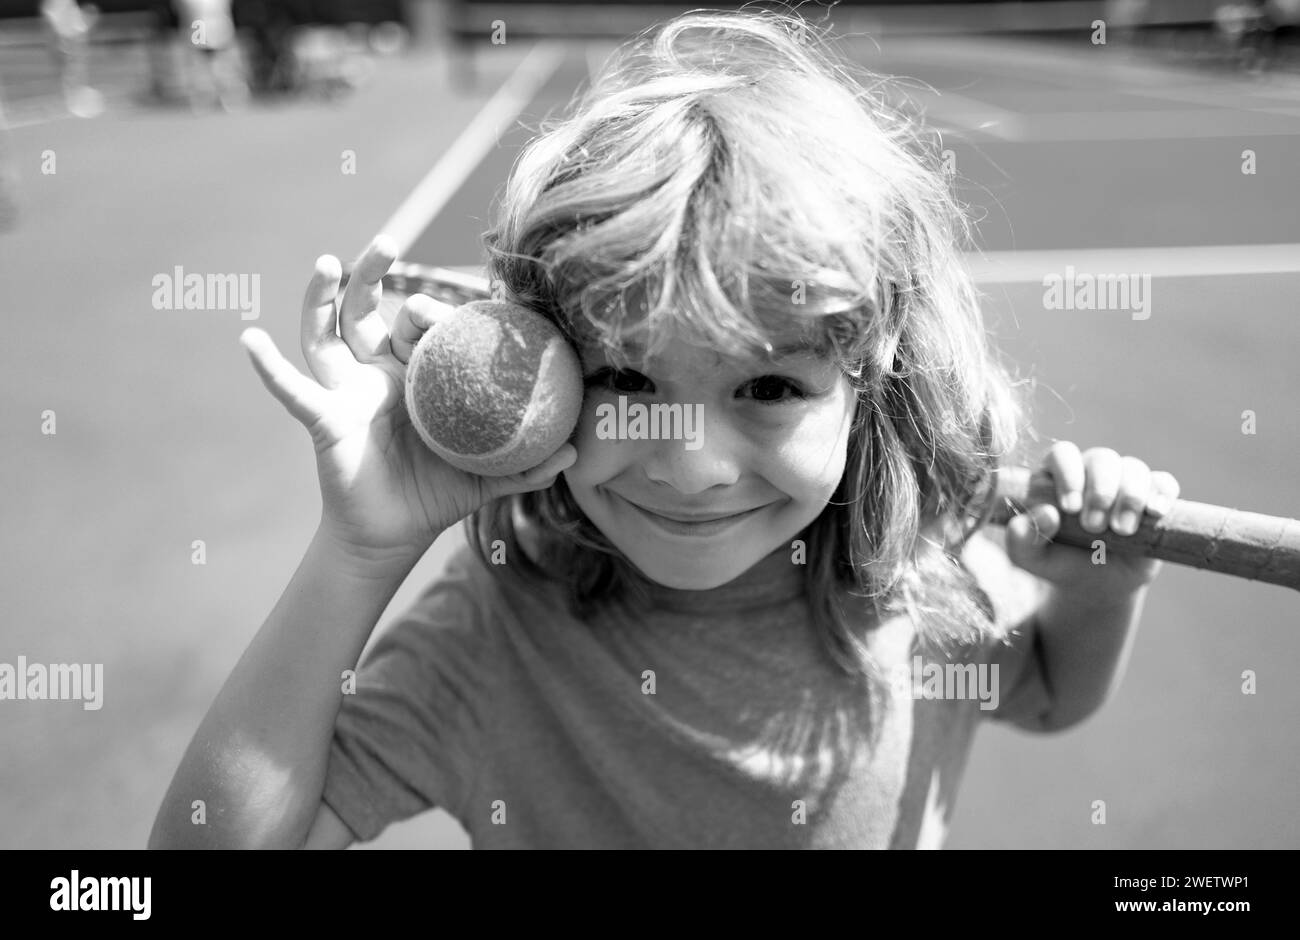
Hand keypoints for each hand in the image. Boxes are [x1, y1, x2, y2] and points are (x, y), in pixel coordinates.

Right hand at [239, 236, 576, 556]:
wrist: (391, 536)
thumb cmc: (434, 495)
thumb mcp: (487, 476)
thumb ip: (529, 464)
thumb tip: (577, 453)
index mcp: (416, 376)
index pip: (420, 325)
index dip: (432, 307)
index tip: (455, 292)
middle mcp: (376, 374)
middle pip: (367, 311)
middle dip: (373, 274)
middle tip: (387, 242)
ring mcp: (346, 391)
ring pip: (326, 332)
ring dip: (319, 296)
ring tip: (327, 261)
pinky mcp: (323, 417)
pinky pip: (293, 389)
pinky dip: (269, 367)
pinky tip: (249, 340)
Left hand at [1003, 442, 1180, 594]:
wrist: (1096, 586)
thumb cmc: (1058, 563)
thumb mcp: (1031, 558)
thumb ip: (1022, 538)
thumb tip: (1046, 514)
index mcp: (1055, 476)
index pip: (1063, 454)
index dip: (1068, 475)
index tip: (1069, 507)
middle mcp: (1091, 472)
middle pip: (1102, 458)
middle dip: (1100, 491)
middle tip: (1093, 527)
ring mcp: (1124, 482)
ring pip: (1134, 468)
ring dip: (1130, 496)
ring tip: (1121, 530)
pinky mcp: (1153, 497)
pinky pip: (1163, 482)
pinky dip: (1161, 493)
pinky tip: (1155, 512)